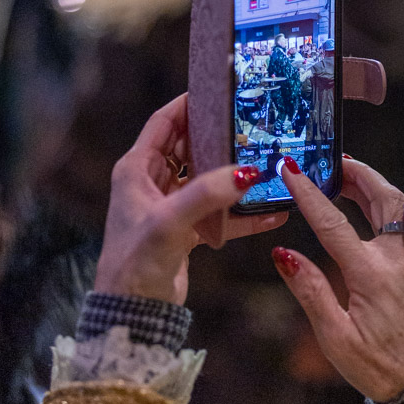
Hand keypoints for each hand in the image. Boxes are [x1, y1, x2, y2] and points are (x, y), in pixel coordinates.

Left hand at [95, 94, 286, 303]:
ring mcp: (170, 206)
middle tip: (250, 125)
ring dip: (233, 174)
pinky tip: (271, 212)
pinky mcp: (186, 230)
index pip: (165, 122)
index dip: (189, 104)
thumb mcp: (170, 222)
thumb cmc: (135, 264)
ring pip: (207, 178)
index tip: (219, 90)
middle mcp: (152, 183)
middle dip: (218, 137)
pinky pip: (219, 212)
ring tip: (264, 163)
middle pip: (190, 146)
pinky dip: (242, 212)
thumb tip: (245, 172)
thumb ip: (207, 194)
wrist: (133, 313)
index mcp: (136, 170)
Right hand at [271, 157, 403, 399]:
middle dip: (359, 172)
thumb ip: (310, 291)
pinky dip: (383, 208)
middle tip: (333, 160)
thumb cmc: (379, 368)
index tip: (290, 169)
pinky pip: (403, 227)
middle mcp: (397, 261)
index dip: (308, 192)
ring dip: (373, 186)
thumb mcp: (335, 337)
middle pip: (384, 197)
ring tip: (345, 177)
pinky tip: (366, 213)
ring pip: (398, 209)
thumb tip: (284, 254)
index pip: (333, 222)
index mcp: (371, 275)